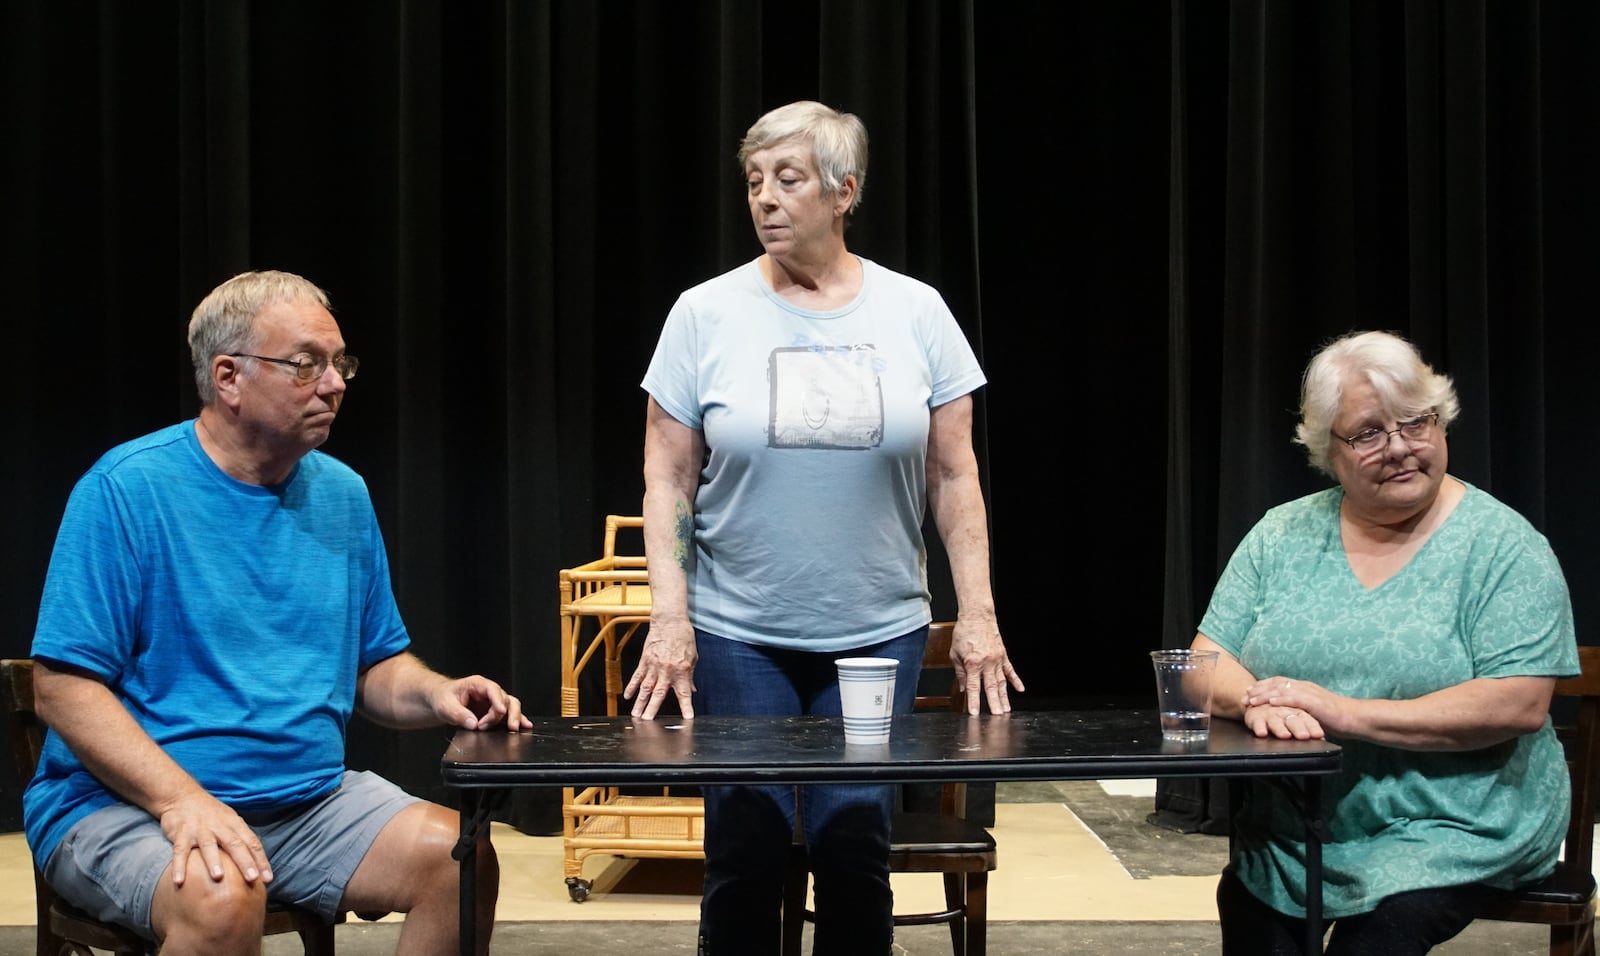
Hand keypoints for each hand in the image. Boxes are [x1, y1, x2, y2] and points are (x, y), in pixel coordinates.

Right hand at [157, 791, 271, 886]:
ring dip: (214, 861)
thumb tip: (255, 865)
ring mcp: (200, 829)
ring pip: (208, 846)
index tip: (268, 878)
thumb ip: (240, 840)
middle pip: (235, 844)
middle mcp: (220, 826)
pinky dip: (179, 866)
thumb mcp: (230, 821)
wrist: (183, 796)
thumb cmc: (211, 814)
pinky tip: (179, 881)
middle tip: (252, 878)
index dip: (261, 860)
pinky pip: (180, 851)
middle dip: (245, 862)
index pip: (252, 843)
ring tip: (219, 877)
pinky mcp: (181, 833)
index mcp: (235, 824)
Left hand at [432, 675, 531, 731]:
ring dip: (512, 717)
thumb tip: (473, 723)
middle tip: (494, 726)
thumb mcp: (445, 705)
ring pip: (511, 706)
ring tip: (512, 728)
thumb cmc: (442, 697)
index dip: (498, 701)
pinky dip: (518, 719)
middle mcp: (488, 692)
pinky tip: (525, 725)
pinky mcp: (493, 712)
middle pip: (505, 699)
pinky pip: (509, 714)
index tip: (500, 712)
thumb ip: (458, 714)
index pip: (493, 690)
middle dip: (504, 714)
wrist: (440, 700)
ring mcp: (492, 702)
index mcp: (477, 685)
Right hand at [625, 619, 697, 718]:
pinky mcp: (644, 660)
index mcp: (681, 670)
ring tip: (635, 714)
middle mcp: (666, 670)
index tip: (687, 718)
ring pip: (645, 688)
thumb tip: (691, 690)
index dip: (686, 707)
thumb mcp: (692, 657)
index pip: (684, 693)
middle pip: (658, 694)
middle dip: (653, 709)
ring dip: (640, 702)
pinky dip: (631, 687)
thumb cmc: (683, 637)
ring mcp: (654, 666)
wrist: (670, 621)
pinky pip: (637, 676)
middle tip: (647, 721)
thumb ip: (690, 676)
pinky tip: (627, 696)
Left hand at [949, 618, 1024, 715]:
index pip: (974, 687)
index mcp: (973, 662)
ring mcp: (997, 659)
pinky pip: (1010, 670)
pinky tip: (1020, 689)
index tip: (974, 713)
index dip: (974, 701)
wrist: (977, 616)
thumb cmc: (964, 632)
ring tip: (1006, 709)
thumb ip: (960, 672)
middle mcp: (987, 662)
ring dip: (1004, 697)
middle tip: (997, 716)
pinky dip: (1016, 680)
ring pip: (1002, 681)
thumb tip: (964, 688)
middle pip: (991, 687)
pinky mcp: (1003, 655)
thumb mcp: (955, 653)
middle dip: (993, 703)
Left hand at [1241, 675, 1328, 739]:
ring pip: (1282, 689)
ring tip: (1251, 700)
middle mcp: (1304, 687)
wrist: (1354, 717)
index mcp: (1303, 687)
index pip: (1278, 682)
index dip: (1262, 686)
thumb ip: (1299, 708)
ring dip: (1264, 694)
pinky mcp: (1315, 702)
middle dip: (1258, 690)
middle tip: (1244, 697)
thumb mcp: (1312, 710)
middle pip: (1276, 684)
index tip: (1248, 691)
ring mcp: (1310, 693)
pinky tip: (1271, 702)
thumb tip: (1285, 713)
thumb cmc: (1335, 717)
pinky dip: (1282, 699)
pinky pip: (1295, 698)